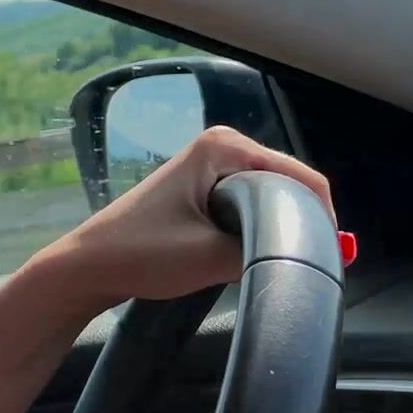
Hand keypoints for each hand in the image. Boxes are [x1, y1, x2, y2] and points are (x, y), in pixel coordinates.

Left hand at [36, 126, 336, 315]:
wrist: (88, 267)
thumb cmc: (141, 254)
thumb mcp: (214, 256)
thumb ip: (270, 251)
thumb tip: (321, 254)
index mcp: (224, 146)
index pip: (303, 178)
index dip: (320, 219)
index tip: (325, 258)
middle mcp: (221, 146)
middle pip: (290, 186)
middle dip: (298, 223)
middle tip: (298, 264)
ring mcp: (211, 167)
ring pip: (271, 200)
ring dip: (276, 229)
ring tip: (269, 260)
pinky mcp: (203, 189)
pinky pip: (250, 207)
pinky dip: (257, 230)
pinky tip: (250, 254)